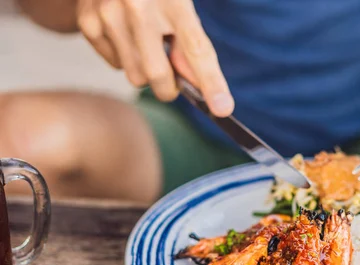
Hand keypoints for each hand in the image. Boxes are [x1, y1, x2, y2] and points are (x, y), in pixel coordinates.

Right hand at [76, 0, 233, 115]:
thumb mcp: (181, 6)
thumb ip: (191, 45)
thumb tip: (197, 88)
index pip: (196, 50)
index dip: (211, 82)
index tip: (222, 109)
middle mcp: (137, 5)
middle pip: (157, 75)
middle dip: (169, 87)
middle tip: (172, 79)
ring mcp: (108, 13)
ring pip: (135, 76)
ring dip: (146, 71)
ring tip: (146, 40)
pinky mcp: (88, 22)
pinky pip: (115, 65)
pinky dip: (125, 58)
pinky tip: (125, 33)